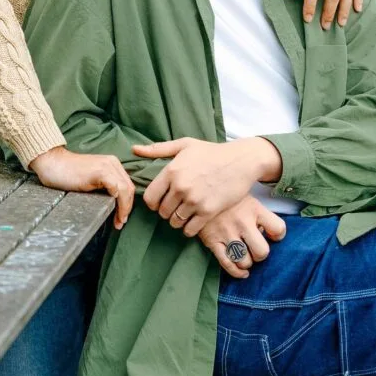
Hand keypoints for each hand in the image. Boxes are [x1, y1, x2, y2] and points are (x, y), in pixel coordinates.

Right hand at [28, 146, 133, 229]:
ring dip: (124, 208)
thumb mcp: (90, 180)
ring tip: (118, 221)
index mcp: (112, 164)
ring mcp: (107, 166)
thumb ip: (103, 187)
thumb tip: (113, 205)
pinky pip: (117, 188)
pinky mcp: (100, 172)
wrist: (52, 162)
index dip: (127, 203)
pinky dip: (119, 202)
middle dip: (127, 208)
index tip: (121, 218)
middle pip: (129, 188)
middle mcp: (113, 163)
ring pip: (126, 189)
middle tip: (120, 223)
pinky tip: (114, 211)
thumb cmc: (66, 173)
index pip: (126, 186)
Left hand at [132, 137, 281, 236]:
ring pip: (175, 221)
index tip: (160, 201)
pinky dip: (189, 228)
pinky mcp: (209, 211)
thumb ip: (158, 149)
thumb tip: (134, 149)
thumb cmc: (212, 152)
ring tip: (185, 213)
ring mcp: (195, 201)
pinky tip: (194, 220)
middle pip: (162, 212)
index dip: (153, 203)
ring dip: (178, 220)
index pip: (150, 198)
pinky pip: (190, 229)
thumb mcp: (184, 145)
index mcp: (172, 171)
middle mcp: (181, 187)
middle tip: (175, 206)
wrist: (241, 161)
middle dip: (166, 211)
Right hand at [199, 196, 286, 277]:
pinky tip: (242, 272)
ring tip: (245, 255)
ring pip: (245, 261)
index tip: (273, 236)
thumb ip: (258, 214)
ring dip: (247, 262)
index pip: (278, 228)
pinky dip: (237, 272)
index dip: (278, 235)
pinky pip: (227, 264)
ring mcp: (226, 233)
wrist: (200, 192)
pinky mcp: (212, 242)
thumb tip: (264, 233)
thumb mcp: (247, 197)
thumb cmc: (228, 199)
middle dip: (260, 254)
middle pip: (262, 252)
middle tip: (255, 249)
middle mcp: (242, 222)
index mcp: (254, 209)